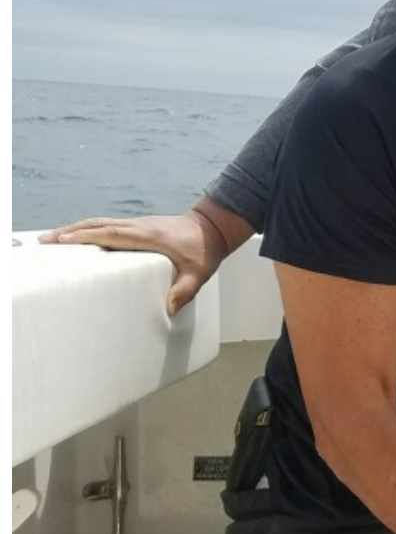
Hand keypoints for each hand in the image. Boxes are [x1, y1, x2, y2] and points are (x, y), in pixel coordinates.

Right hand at [38, 206, 234, 316]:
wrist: (213, 228)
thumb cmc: (204, 252)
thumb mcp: (198, 275)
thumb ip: (183, 292)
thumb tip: (166, 311)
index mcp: (149, 236)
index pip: (112, 233)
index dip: (86, 237)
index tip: (63, 241)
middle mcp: (139, 226)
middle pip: (98, 225)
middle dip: (70, 232)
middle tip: (45, 241)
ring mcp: (137, 224)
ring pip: (100, 222)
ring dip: (76, 229)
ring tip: (52, 239)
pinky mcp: (137, 226)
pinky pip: (107, 225)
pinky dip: (88, 229)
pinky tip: (77, 237)